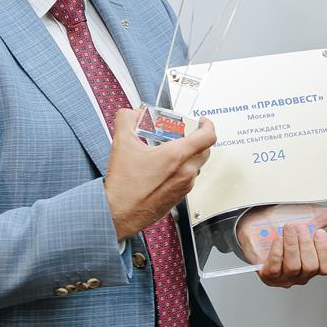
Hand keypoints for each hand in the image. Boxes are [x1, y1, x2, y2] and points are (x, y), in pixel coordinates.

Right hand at [105, 110, 215, 240]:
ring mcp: (184, 186)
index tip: (202, 122)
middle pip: (205, 150)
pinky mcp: (179, 197)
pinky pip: (188, 179)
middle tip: (184, 135)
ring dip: (189, 156)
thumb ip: (127, 120)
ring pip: (196, 166)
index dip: (208, 125)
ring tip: (170, 152)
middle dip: (197, 140)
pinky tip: (163, 170)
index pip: (207, 136)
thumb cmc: (123, 185)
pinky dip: (182, 171)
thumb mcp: (122, 144)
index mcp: (176, 156)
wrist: (118, 213)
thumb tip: (133, 113)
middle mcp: (185, 172)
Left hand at [235, 204, 326, 287]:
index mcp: (315, 263)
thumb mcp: (318, 216)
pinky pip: (274, 268)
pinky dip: (277, 251)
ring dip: (290, 244)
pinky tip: (277, 238)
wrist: (261, 218)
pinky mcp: (266, 274)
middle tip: (298, 227)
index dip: (324, 251)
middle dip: (304, 244)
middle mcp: (301, 274)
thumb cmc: (289, 220)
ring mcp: (283, 277)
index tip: (318, 232)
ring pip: (293, 266)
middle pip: (309, 267)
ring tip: (287, 228)